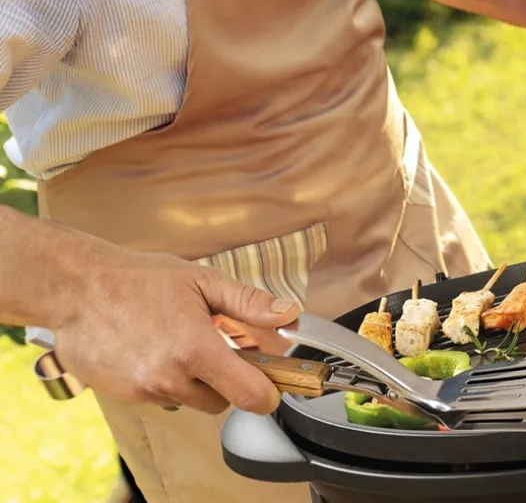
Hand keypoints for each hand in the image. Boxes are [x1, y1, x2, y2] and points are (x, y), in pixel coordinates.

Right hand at [51, 241, 299, 414]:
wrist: (79, 289)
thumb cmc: (141, 279)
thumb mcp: (203, 281)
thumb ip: (249, 303)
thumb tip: (289, 314)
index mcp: (195, 349)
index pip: (248, 394)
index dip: (268, 393)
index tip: (274, 384)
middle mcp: (169, 378)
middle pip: (221, 401)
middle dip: (228, 379)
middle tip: (219, 345)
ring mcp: (144, 391)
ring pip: (190, 400)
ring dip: (195, 380)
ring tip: (181, 340)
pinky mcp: (124, 397)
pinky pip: (161, 397)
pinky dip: (167, 380)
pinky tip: (156, 349)